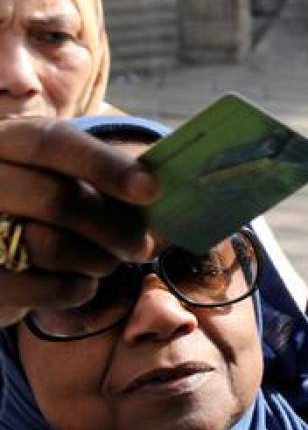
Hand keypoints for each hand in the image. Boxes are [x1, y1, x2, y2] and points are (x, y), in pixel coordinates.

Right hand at [0, 119, 158, 322]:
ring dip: (97, 260)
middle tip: (142, 246)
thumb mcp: (68, 176)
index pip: (51, 143)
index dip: (105, 166)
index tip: (152, 189)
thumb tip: (169, 189)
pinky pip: (41, 288)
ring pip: (49, 246)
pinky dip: (76, 289)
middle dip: (114, 228)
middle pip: (57, 199)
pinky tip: (83, 282)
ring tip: (109, 262)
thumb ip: (109, 178)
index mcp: (6, 140)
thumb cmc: (46, 204)